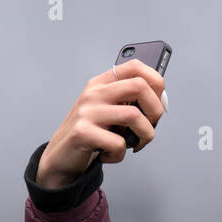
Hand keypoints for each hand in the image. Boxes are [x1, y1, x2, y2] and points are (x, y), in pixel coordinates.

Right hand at [37, 58, 167, 187]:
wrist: (60, 155)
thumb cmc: (90, 132)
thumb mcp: (107, 110)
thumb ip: (129, 103)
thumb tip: (161, 103)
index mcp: (102, 83)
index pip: (135, 67)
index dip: (156, 82)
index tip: (158, 102)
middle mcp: (94, 93)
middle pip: (140, 86)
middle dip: (156, 110)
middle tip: (150, 126)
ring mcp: (87, 111)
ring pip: (134, 116)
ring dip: (145, 135)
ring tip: (135, 144)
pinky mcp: (82, 132)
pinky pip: (118, 143)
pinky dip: (120, 154)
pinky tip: (110, 154)